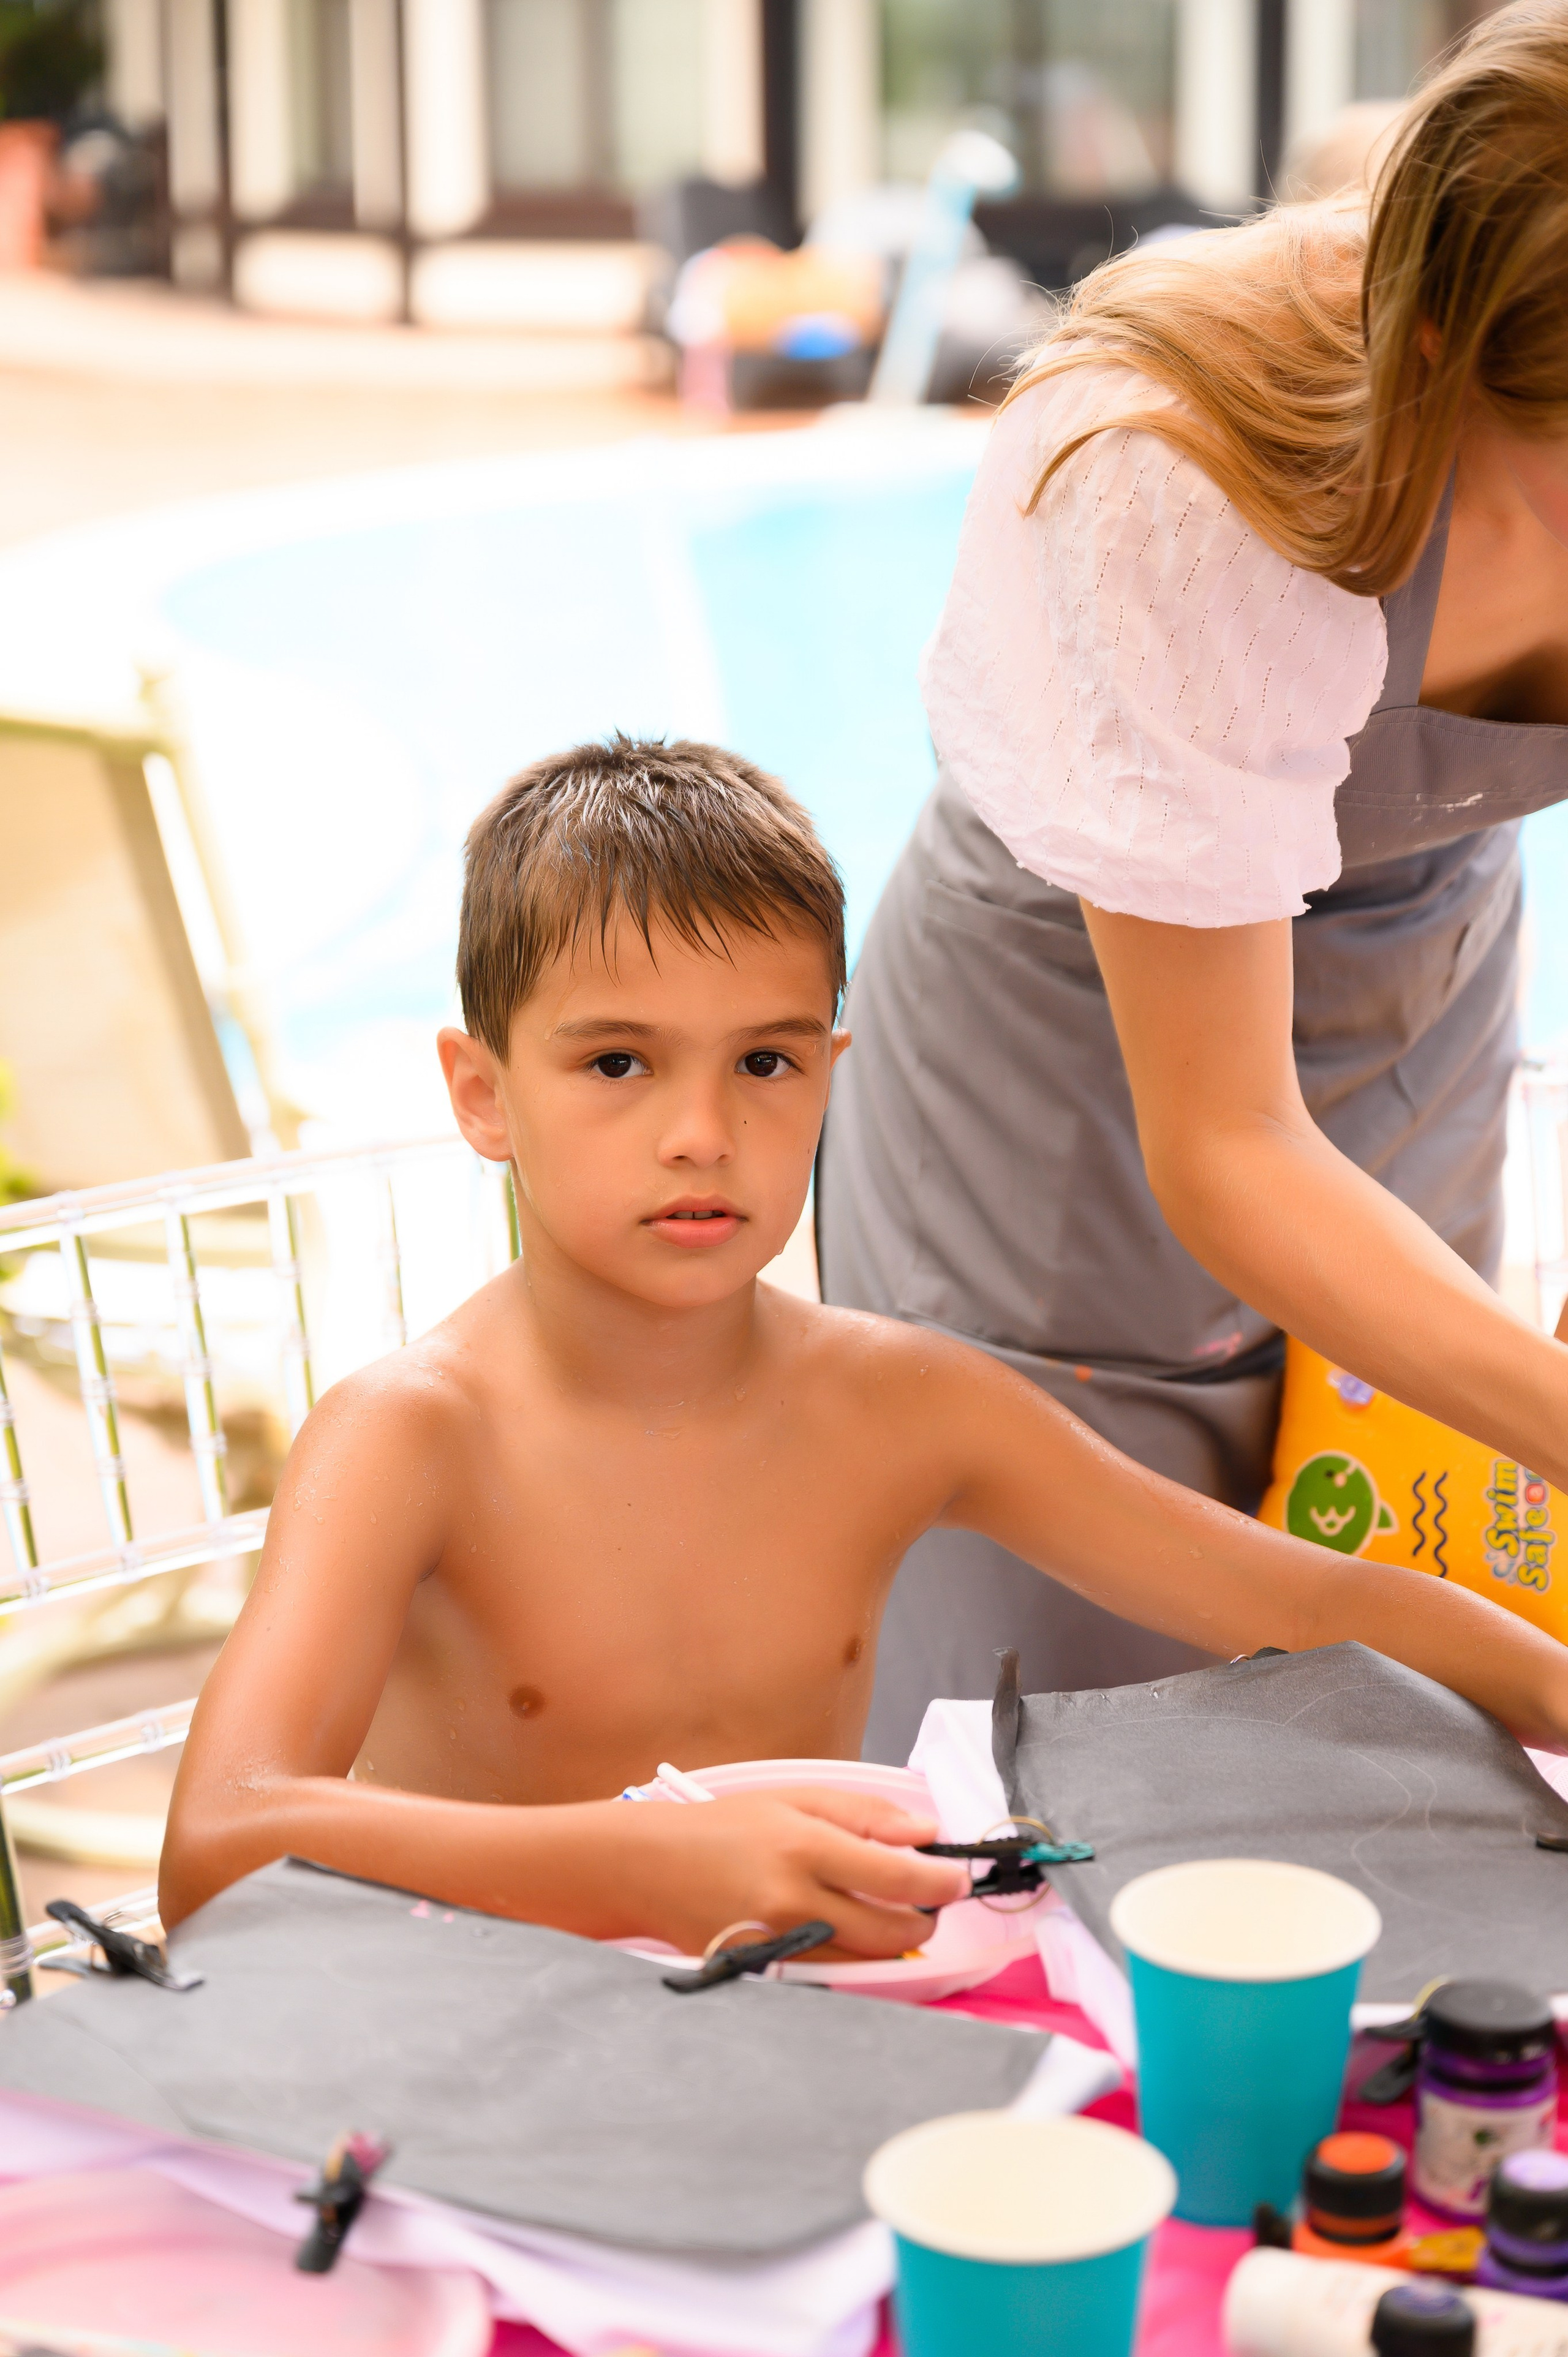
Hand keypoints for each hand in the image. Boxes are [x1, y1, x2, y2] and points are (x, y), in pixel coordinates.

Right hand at [609, 1786, 969, 1959]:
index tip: (957, 1880)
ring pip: (864, 1959)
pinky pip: (829, 1972)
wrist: (650, 1868)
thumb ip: (864, 1814)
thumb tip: (926, 1832)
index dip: (938, 1882)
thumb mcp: (794, 1799)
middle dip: (921, 1920)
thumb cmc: (726, 1826)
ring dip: (890, 1942)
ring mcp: (779, 1943)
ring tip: (886, 1913)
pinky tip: (842, 1930)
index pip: (896, 1877)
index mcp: (805, 1846)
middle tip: (925, 1902)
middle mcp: (794, 1900)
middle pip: (890, 1932)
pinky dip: (848, 1956)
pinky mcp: (766, 1971)